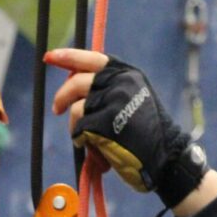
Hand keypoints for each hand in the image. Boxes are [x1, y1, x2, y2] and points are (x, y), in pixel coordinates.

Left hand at [46, 49, 208, 208]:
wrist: (166, 158)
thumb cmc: (147, 137)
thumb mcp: (133, 101)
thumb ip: (110, 90)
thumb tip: (74, 85)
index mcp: (127, 74)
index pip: (93, 59)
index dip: (68, 57)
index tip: (49, 57)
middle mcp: (120, 82)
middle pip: (77, 82)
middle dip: (62, 97)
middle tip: (57, 109)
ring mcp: (113, 101)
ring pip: (76, 109)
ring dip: (77, 129)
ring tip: (90, 143)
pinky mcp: (106, 122)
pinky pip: (80, 129)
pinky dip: (83, 142)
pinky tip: (98, 154)